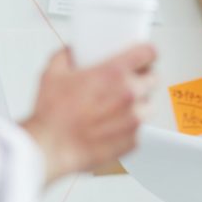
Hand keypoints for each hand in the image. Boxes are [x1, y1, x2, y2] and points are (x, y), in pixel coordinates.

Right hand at [20, 44, 156, 182]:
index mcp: (113, 73)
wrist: (49, 148)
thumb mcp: (52, 74)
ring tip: (115, 108)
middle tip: (124, 83)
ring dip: (137, 104)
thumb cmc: (52, 116)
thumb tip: (71, 53)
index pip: (148, 53)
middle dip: (141, 79)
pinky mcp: (132, 139)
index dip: (146, 53)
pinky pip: (139, 128)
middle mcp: (128, 94)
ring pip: (148, 104)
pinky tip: (110, 125)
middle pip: (152, 78)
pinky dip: (128, 126)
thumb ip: (66, 56)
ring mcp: (133, 118)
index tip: (143, 56)